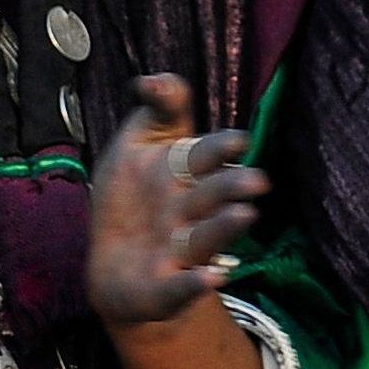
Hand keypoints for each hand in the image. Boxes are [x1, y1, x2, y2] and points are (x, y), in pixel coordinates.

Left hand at [87, 75, 265, 327]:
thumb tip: (148, 80)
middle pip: (212, 195)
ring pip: (205, 238)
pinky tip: (214, 278)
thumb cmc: (131, 196)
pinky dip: (195, 285)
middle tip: (256, 181)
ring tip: (244, 216)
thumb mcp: (135, 144)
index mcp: (182, 173)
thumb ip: (157, 109)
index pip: (204, 155)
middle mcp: (187, 211)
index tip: (238, 142)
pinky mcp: (163, 289)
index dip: (219, 148)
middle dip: (231, 187)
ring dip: (225, 227)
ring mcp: (178, 251)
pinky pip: (178, 287)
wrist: (111, 262)